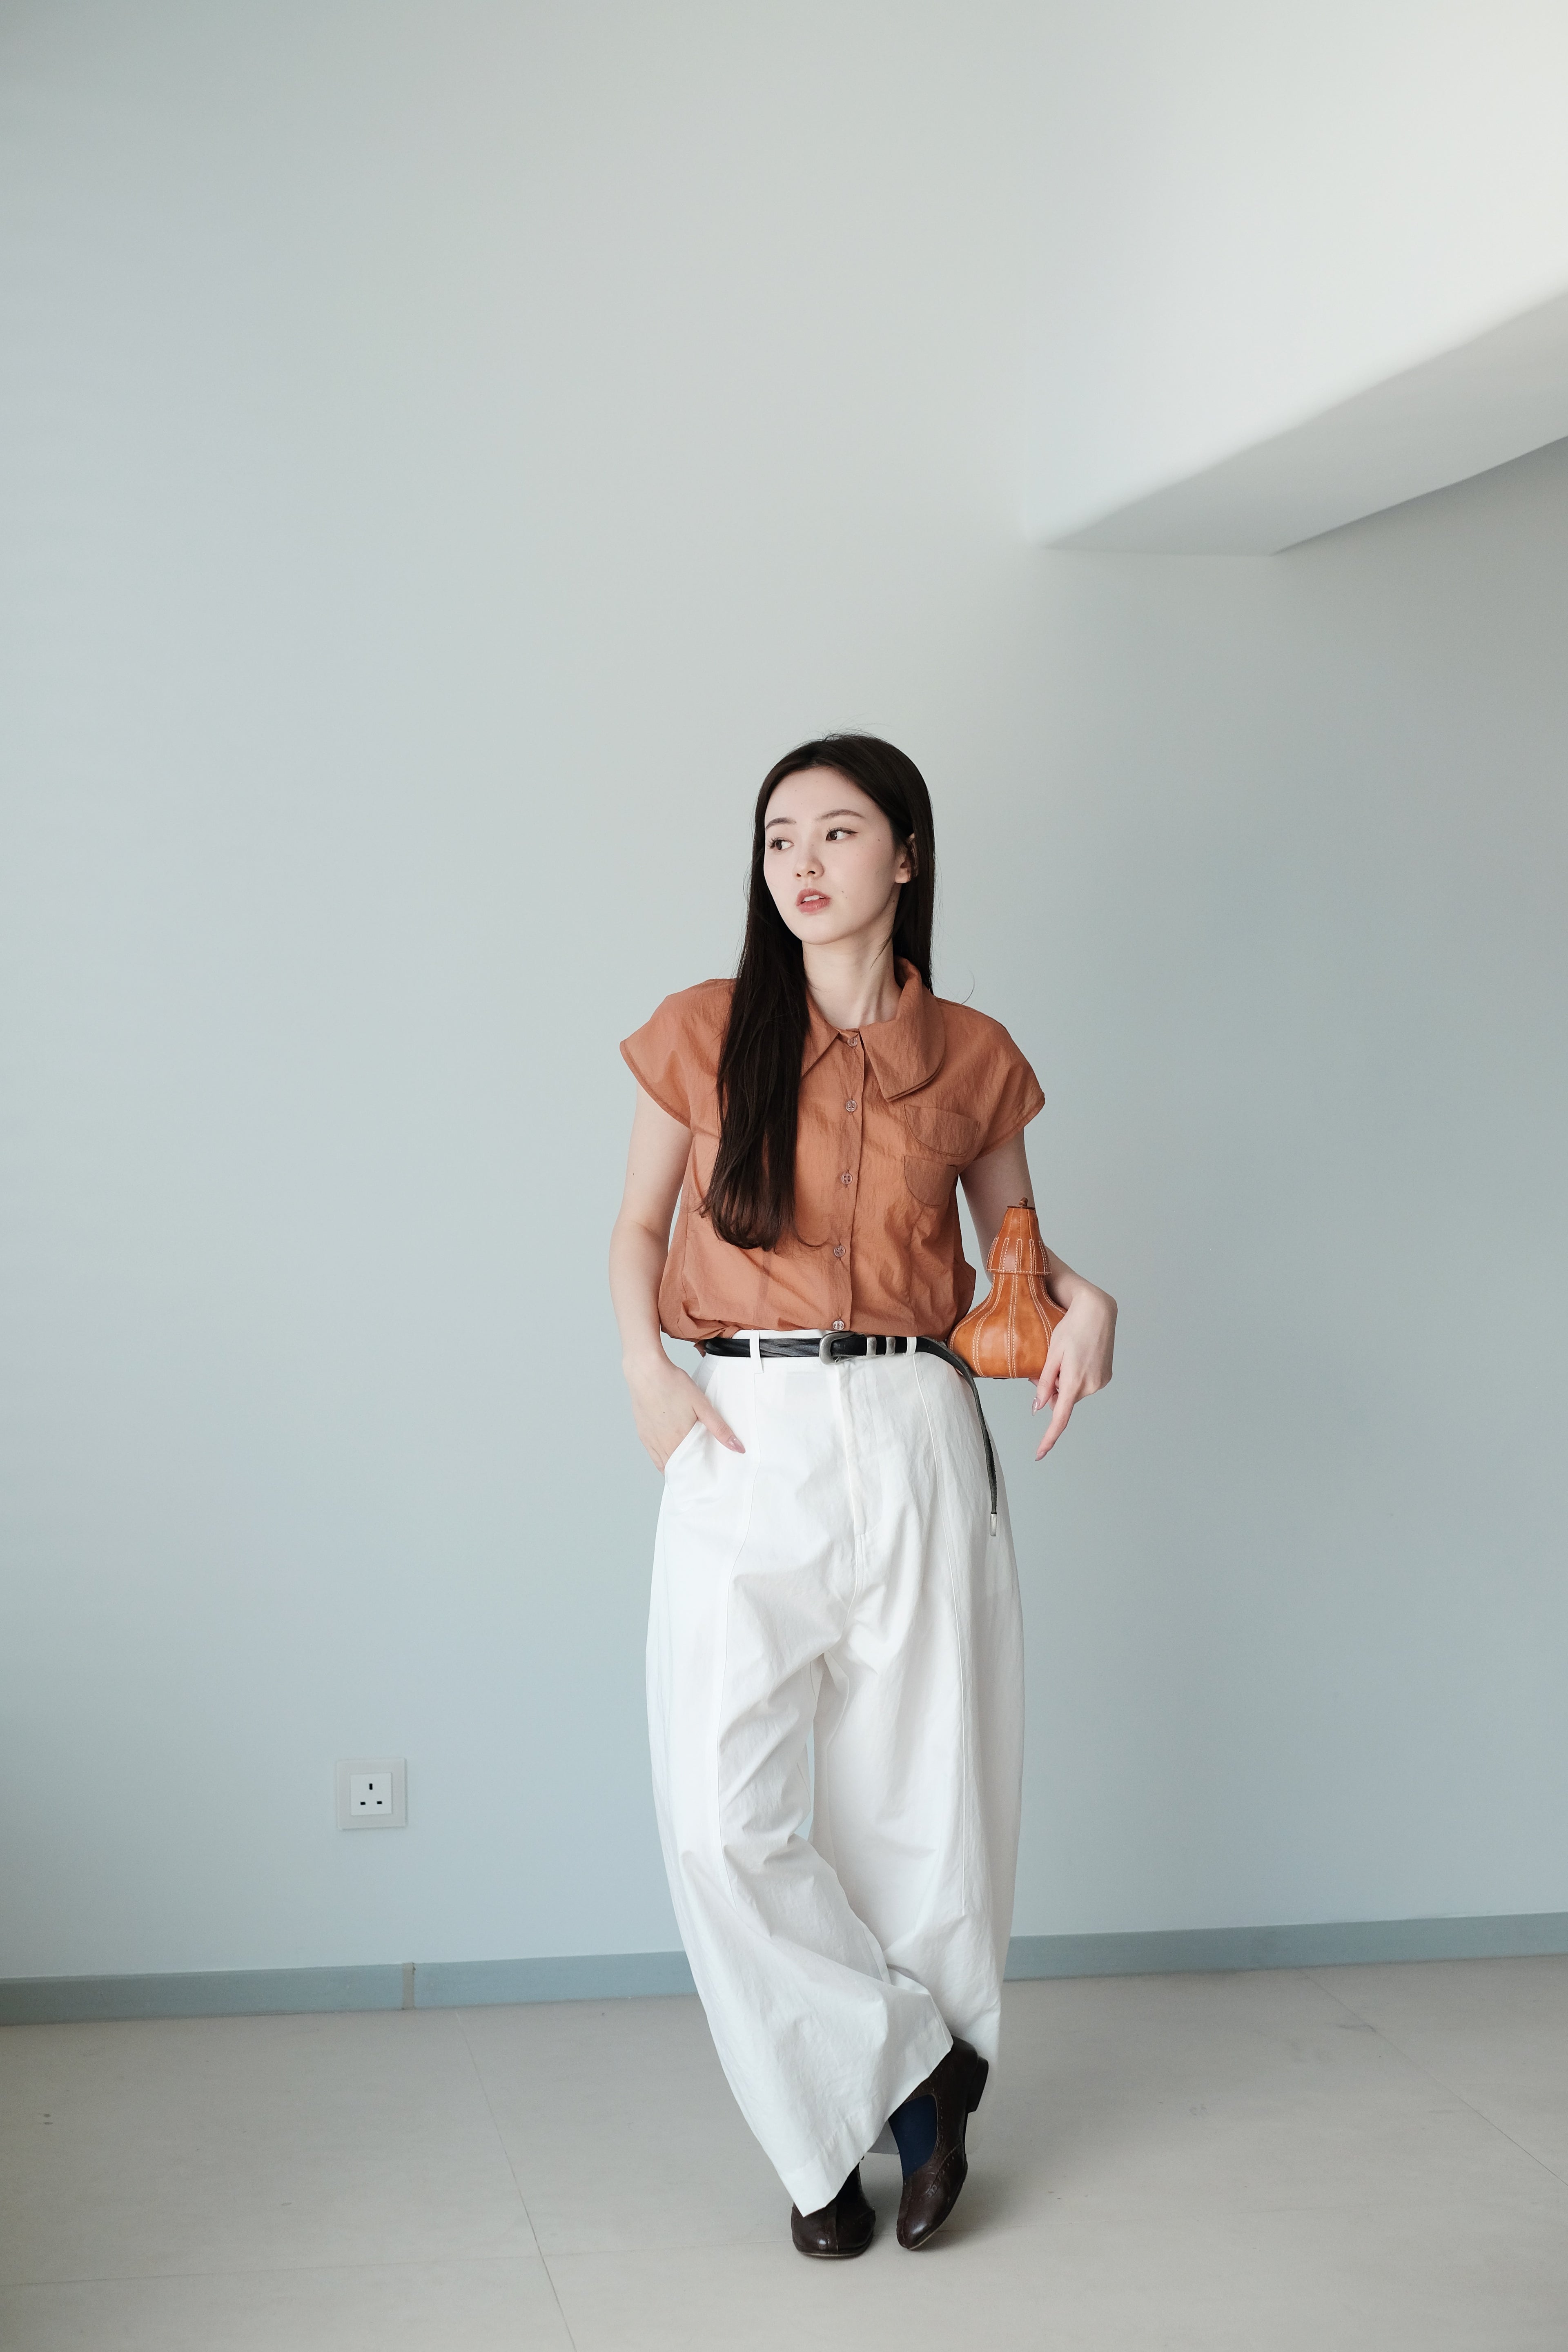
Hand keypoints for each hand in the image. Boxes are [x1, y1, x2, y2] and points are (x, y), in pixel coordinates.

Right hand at [624, 1351, 743, 1470]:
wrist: (646, 1371)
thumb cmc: (673, 1384)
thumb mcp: (702, 1405)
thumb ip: (720, 1429)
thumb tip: (737, 1448)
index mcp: (678, 1440)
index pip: (689, 1470)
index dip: (698, 1475)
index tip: (708, 1477)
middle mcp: (662, 1445)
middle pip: (676, 1469)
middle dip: (689, 1472)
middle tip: (701, 1470)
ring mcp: (650, 1440)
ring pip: (663, 1464)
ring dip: (675, 1467)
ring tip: (688, 1463)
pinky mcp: (643, 1433)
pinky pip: (653, 1454)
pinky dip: (662, 1458)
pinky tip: (671, 1451)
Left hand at [1032, 1285, 1116, 1458]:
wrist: (1098, 1311)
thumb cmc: (1072, 1327)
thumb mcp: (1052, 1353)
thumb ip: (1044, 1382)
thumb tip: (1038, 1408)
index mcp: (1074, 1381)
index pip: (1059, 1418)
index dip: (1048, 1438)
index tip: (1039, 1454)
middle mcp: (1091, 1386)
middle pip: (1063, 1400)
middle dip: (1053, 1390)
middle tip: (1049, 1365)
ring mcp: (1100, 1382)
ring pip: (1073, 1392)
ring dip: (1065, 1382)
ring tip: (1066, 1356)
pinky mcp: (1105, 1377)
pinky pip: (1084, 1385)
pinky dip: (1076, 1378)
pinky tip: (1077, 1357)